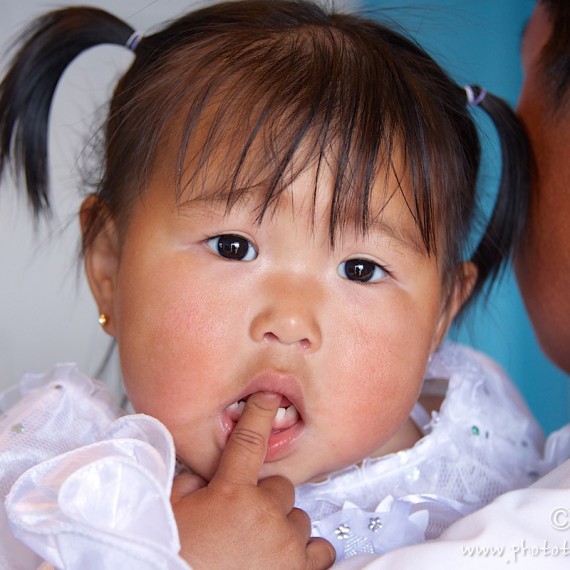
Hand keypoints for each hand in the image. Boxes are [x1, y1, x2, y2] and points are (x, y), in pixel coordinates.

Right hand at [171, 391, 335, 568]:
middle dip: (264, 500)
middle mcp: (264, 514)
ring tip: (259, 546)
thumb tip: (202, 471)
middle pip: (280, 488)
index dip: (259, 413)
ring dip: (283, 527)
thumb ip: (188, 483)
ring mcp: (286, 545)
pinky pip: (320, 550)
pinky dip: (306, 552)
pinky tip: (285, 558)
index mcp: (231, 493)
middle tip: (243, 521)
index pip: (249, 440)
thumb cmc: (172, 558)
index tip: (268, 398)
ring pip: (298, 518)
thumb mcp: (171, 514)